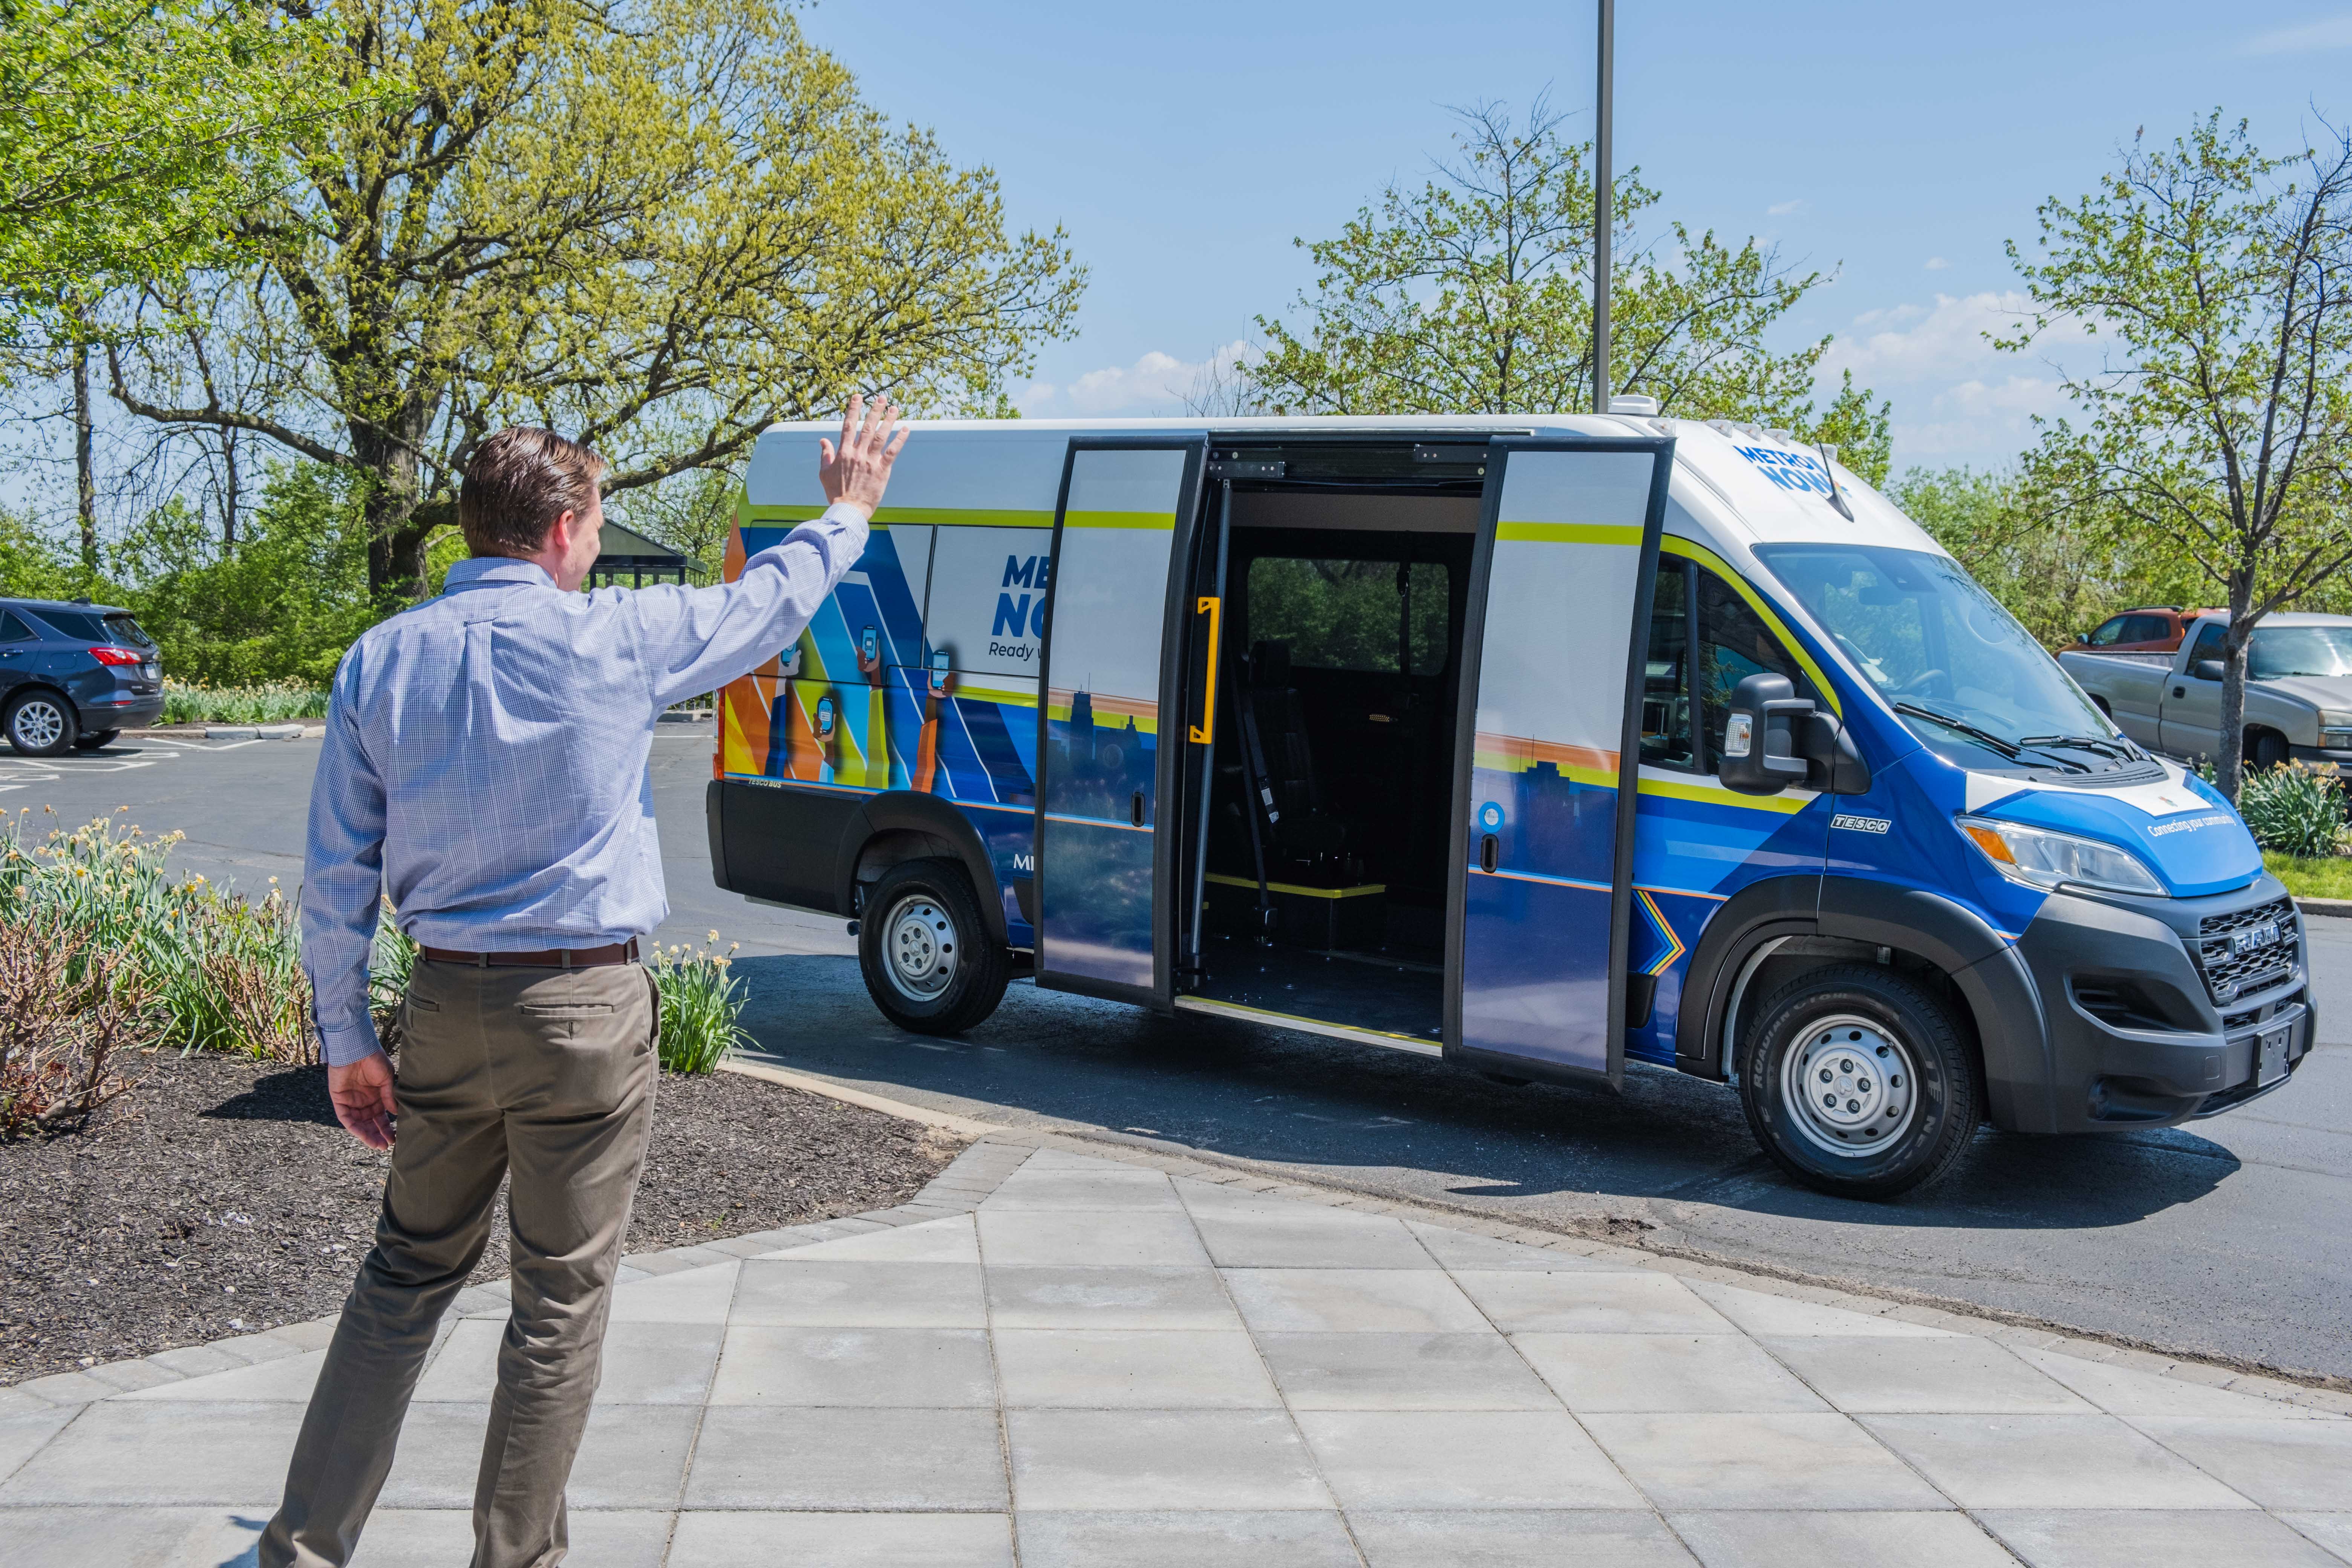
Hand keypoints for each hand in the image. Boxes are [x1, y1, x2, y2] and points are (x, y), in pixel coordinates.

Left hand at [328, 1053, 396, 1150]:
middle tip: (386, 1146)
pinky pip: (346, 1118)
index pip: (381, 1118)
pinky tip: (363, 1134)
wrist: (357, 1048)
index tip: (394, 1138)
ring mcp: (351, 1102)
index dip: (387, 1129)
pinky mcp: (339, 1100)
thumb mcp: (386, 1079)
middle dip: (378, 1135)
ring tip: (377, 1144)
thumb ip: (389, 1097)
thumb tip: (395, 1114)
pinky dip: (354, 1127)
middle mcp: (363, 1102)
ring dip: (367, 1135)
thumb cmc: (374, 1060)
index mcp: (376, 1097)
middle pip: (370, 1124)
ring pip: (358, 1124)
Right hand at [818, 393, 907, 513]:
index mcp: (844, 452)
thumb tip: (823, 440)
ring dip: (888, 420)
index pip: (848, 426)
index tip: (857, 397)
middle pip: (867, 427)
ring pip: (881, 436)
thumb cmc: (836, 493)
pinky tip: (906, 429)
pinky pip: (893, 452)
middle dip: (874, 410)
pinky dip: (900, 440)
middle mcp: (858, 453)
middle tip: (881, 397)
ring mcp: (871, 461)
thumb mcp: (824, 473)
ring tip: (894, 408)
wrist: (849, 509)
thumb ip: (825, 455)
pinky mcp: (882, 470)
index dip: (853, 409)